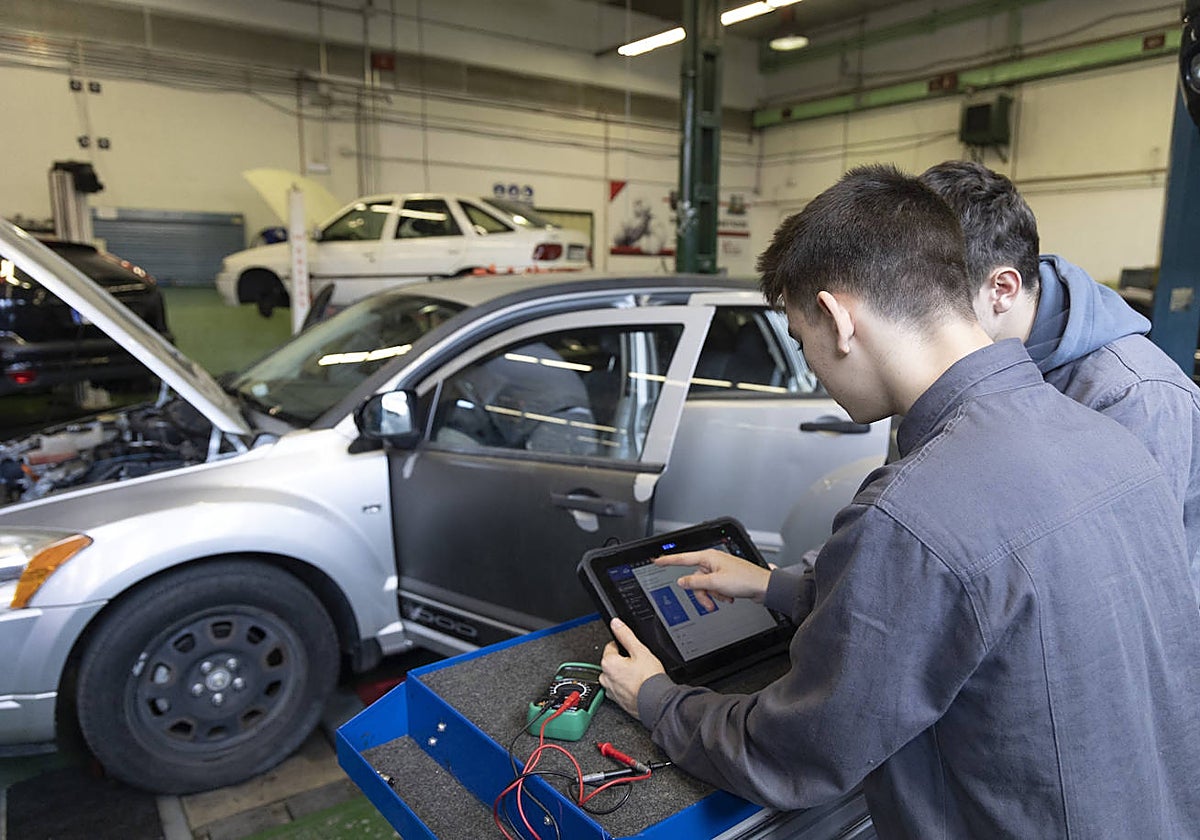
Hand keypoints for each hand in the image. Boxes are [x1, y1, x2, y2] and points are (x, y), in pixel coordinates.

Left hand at [600, 619, 665, 718]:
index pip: (611, 646)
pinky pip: (619, 689)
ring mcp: (611, 691)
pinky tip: (638, 686)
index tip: (632, 650)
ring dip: (624, 674)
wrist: (656, 702)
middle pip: (613, 662)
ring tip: (639, 676)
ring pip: (615, 676)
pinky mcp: (618, 701)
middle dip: (623, 661)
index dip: (623, 646)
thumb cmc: (649, 679)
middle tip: (638, 663)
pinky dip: (626, 686)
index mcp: (608, 663)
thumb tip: (616, 623)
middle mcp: (605, 678)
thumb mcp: (640, 650)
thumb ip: (626, 635)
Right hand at [654, 549, 771, 610]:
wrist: (762, 587)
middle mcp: (712, 562)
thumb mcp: (715, 583)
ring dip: (713, 595)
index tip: (657, 560)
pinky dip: (720, 594)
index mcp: (708, 557)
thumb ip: (695, 582)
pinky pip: (714, 588)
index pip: (683, 558)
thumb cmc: (744, 580)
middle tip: (709, 602)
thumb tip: (682, 582)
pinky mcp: (725, 578)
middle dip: (702, 593)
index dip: (668, 560)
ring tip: (725, 598)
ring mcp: (719, 570)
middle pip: (695, 579)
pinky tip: (729, 596)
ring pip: (705, 586)